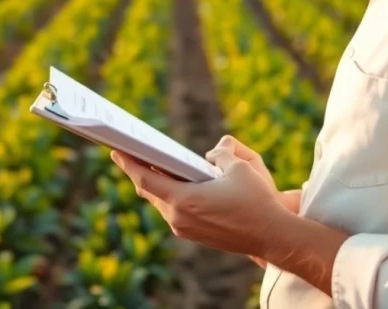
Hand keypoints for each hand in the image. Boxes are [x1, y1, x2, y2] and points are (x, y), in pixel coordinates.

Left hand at [110, 135, 289, 259]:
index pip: (145, 180)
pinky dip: (171, 196)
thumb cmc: (256, 200)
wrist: (272, 235)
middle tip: (132, 152)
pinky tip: (176, 184)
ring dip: (157, 184)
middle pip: (150, 192)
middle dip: (141, 171)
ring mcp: (185, 229)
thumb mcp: (239, 167)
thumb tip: (212, 153)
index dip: (129, 164)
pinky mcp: (194, 235)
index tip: (115, 151)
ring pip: (162, 203)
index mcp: (183, 200)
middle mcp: (179, 218)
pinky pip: (174, 212)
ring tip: (154, 165)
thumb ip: (221, 152)